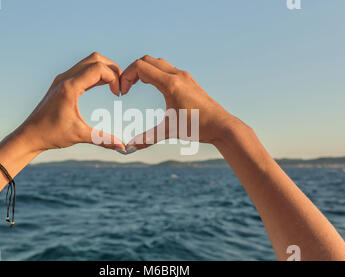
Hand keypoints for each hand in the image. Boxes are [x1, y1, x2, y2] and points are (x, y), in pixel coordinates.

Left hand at [16, 52, 125, 152]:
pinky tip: (102, 86)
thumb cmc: (51, 134)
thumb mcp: (80, 135)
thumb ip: (103, 139)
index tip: (118, 94)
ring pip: (88, 62)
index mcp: (70, 87)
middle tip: (120, 86)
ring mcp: (62, 79)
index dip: (114, 78)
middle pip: (95, 59)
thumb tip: (122, 147)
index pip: (98, 69)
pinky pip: (82, 70)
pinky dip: (95, 74)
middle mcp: (65, 78)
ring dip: (104, 70)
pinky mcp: (62, 83)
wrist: (30, 135)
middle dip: (112, 69)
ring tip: (113, 86)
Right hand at [120, 55, 239, 150]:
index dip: (126, 76)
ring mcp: (184, 76)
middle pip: (146, 60)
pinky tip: (152, 87)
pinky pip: (166, 68)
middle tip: (126, 88)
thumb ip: (146, 139)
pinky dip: (154, 72)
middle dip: (131, 71)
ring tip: (135, 86)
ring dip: (143, 70)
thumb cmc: (196, 128)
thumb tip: (128, 148)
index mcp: (170, 83)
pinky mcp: (188, 80)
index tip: (123, 93)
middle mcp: (177, 75)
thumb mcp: (169, 131)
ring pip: (157, 62)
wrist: (221, 125)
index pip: (140, 67)